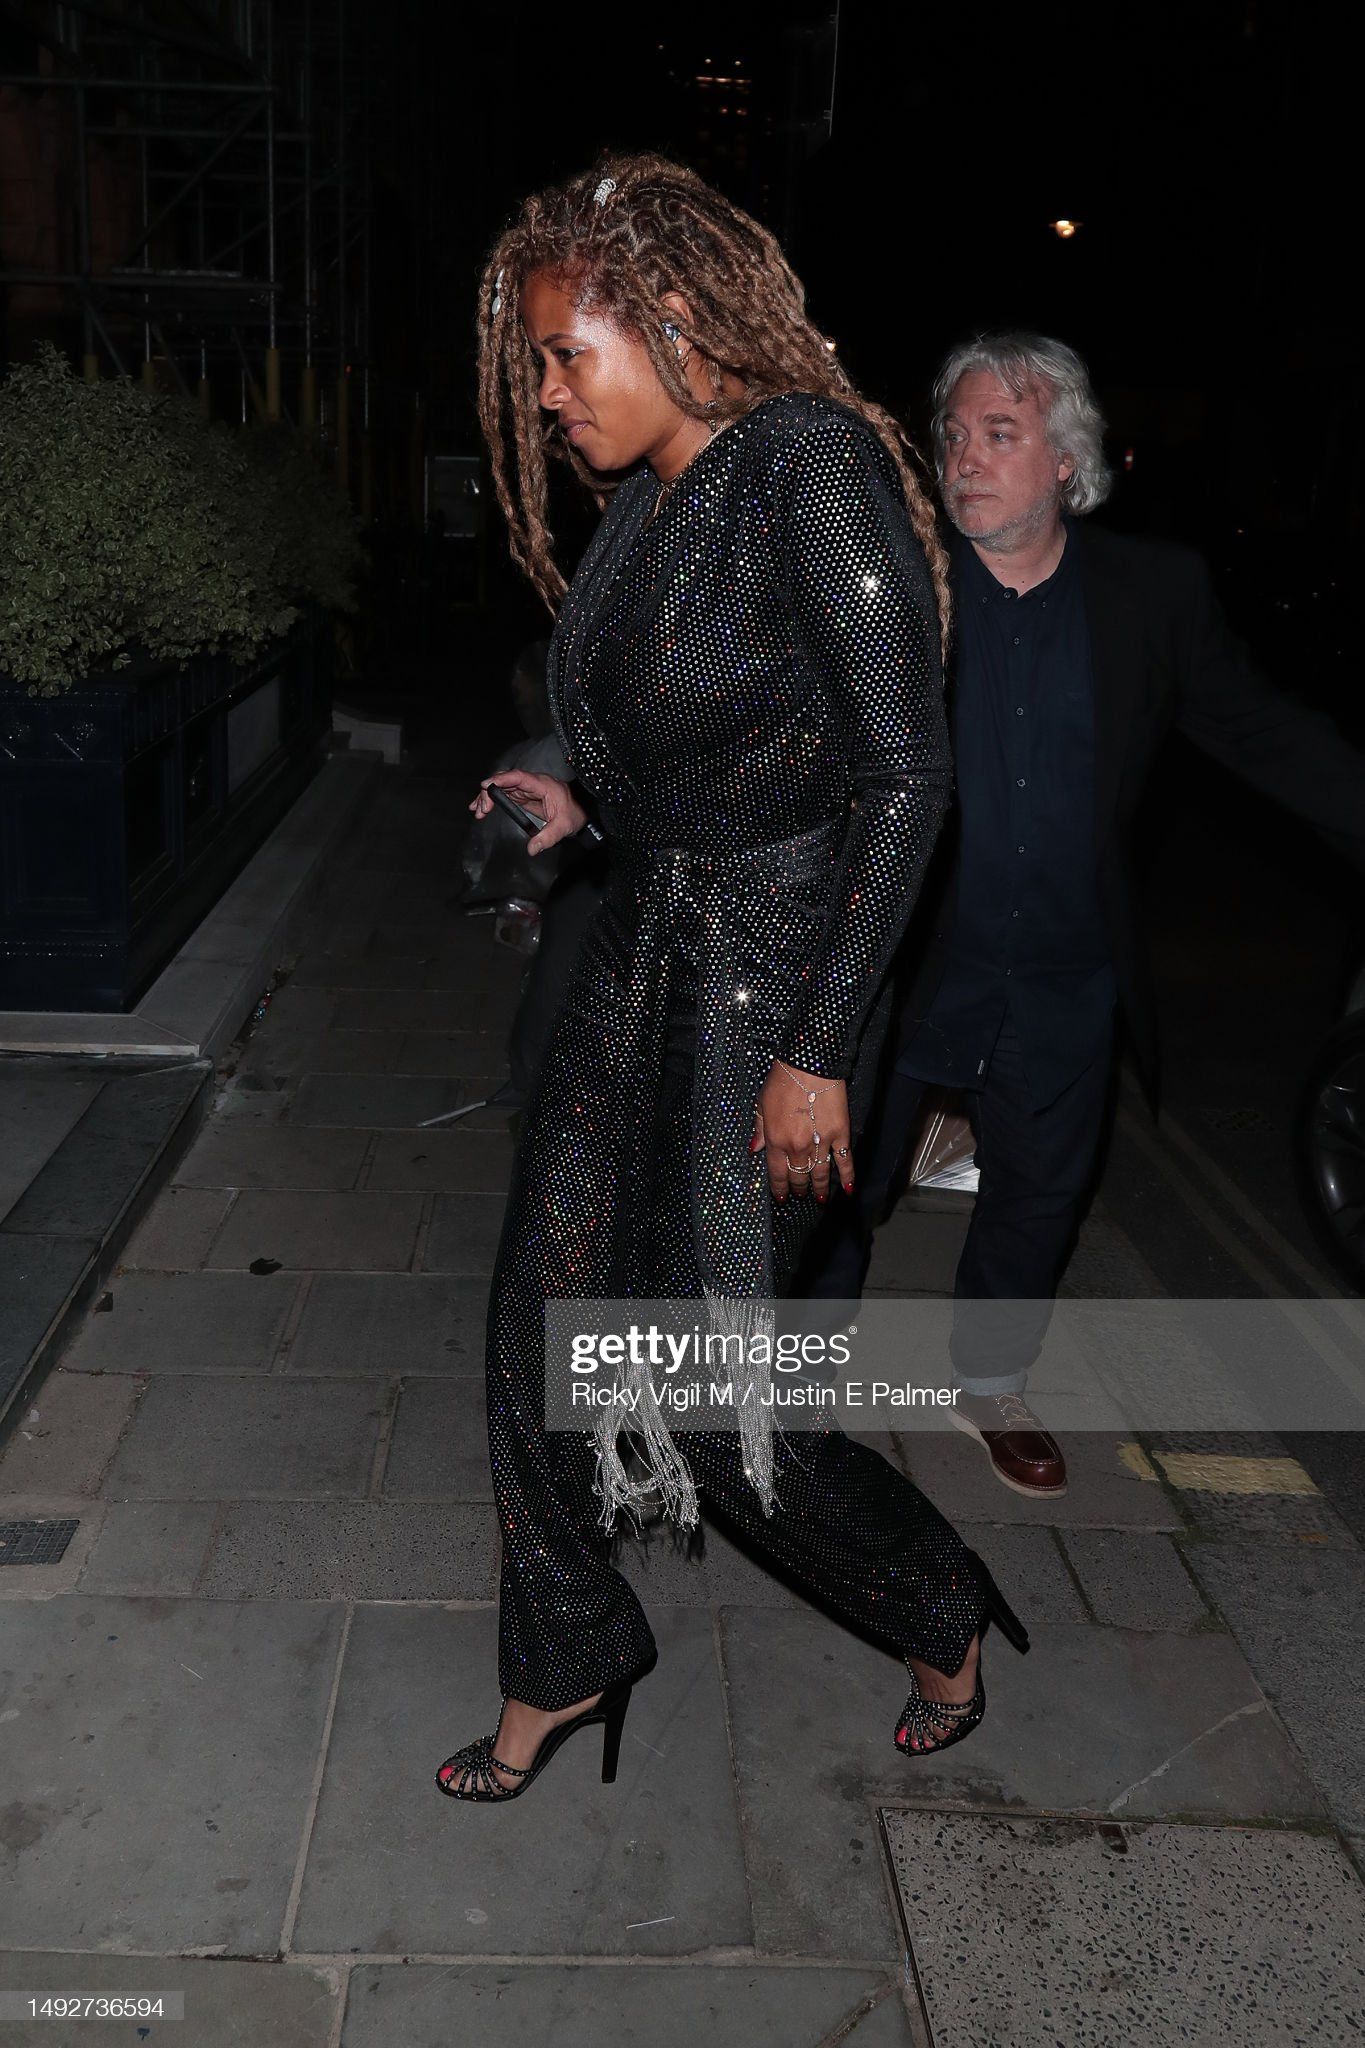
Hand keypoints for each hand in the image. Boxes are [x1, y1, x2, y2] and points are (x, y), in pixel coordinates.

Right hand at [469, 770, 586, 854]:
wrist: (582, 810)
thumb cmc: (575, 814)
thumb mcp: (563, 826)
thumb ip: (548, 837)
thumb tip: (532, 849)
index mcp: (542, 784)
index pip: (518, 777)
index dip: (501, 779)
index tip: (486, 786)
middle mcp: (532, 783)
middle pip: (505, 781)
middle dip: (489, 792)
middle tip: (480, 809)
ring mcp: (527, 789)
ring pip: (503, 787)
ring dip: (488, 797)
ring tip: (477, 811)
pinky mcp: (525, 796)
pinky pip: (506, 794)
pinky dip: (494, 800)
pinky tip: (484, 808)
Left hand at [751, 1059, 853, 1205]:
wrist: (809, 1065)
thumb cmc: (783, 1080)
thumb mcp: (761, 1103)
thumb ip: (759, 1129)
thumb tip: (753, 1150)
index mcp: (775, 1140)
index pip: (777, 1174)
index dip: (779, 1188)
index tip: (781, 1198)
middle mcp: (797, 1147)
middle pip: (798, 1176)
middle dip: (798, 1188)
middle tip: (800, 1194)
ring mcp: (820, 1143)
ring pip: (820, 1174)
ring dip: (819, 1189)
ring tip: (819, 1198)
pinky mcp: (840, 1134)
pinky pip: (845, 1160)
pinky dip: (847, 1176)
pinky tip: (848, 1189)